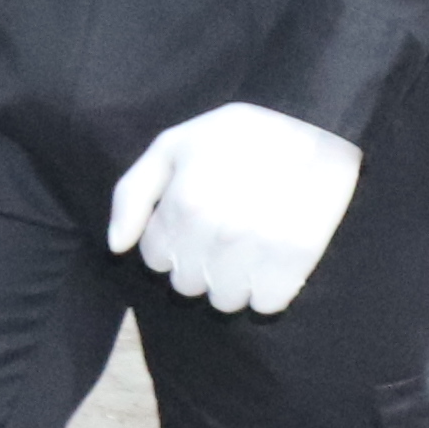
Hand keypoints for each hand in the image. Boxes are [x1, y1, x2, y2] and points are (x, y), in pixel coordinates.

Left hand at [105, 102, 361, 315]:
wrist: (311, 124)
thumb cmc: (234, 134)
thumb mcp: (170, 147)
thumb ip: (132, 195)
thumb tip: (117, 247)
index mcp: (183, 204)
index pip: (155, 259)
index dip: (168, 246)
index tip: (188, 229)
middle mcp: (216, 230)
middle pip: (187, 284)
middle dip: (196, 266)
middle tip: (219, 239)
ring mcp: (258, 246)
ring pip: (226, 300)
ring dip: (231, 284)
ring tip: (246, 253)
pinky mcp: (297, 256)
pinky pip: (268, 304)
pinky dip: (267, 293)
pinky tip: (271, 267)